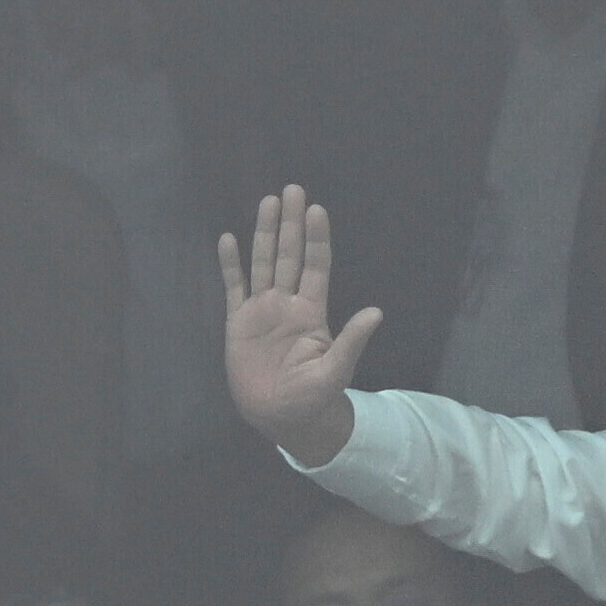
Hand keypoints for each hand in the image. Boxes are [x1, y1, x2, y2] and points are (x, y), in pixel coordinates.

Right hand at [218, 186, 382, 461]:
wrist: (282, 416)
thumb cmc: (313, 396)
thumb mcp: (336, 370)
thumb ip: (352, 340)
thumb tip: (376, 313)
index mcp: (311, 311)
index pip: (314, 266)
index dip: (316, 239)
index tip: (317, 210)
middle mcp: (287, 303)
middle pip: (289, 255)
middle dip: (291, 223)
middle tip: (293, 189)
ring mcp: (262, 310)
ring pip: (263, 263)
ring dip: (265, 233)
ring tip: (268, 201)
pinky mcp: (238, 322)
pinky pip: (234, 287)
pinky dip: (231, 264)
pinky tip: (229, 238)